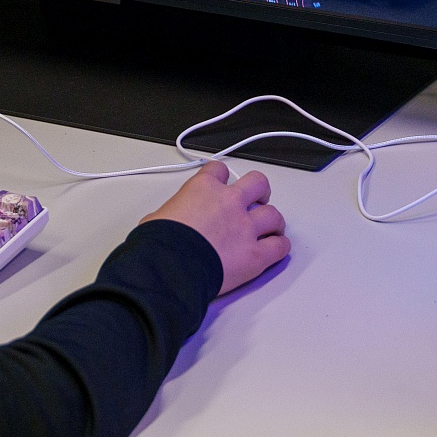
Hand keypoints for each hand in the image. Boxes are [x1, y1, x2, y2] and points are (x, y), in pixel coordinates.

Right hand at [140, 160, 287, 294]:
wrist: (170, 266)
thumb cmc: (159, 244)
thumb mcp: (157, 217)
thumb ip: (173, 213)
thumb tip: (170, 222)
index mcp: (203, 189)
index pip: (219, 170)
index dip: (221, 177)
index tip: (221, 183)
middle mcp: (230, 202)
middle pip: (258, 183)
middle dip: (260, 191)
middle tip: (258, 200)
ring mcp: (246, 227)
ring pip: (274, 215)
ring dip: (273, 221)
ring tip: (271, 228)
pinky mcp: (256, 255)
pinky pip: (279, 246)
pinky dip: (280, 246)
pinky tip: (275, 248)